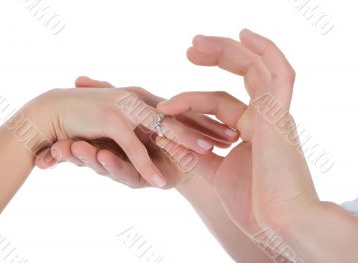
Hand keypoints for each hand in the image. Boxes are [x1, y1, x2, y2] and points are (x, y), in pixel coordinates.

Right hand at [31, 78, 238, 187]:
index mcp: (143, 98)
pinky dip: (146, 165)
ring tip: (206, 154)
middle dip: (207, 128)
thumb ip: (142, 123)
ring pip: (162, 127)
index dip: (206, 120)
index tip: (229, 129)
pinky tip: (160, 182)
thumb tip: (163, 131)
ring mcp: (125, 108)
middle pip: (179, 115)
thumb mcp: (122, 119)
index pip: (181, 110)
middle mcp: (138, 99)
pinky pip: (133, 149)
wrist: (53, 110)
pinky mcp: (110, 122)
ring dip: (185, 141)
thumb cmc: (89, 116)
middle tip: (231, 138)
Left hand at [157, 30, 318, 235]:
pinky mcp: (281, 114)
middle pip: (242, 74)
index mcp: (253, 130)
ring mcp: (275, 113)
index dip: (189, 101)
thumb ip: (195, 152)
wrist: (280, 226)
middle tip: (189, 48)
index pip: (218, 103)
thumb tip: (166, 135)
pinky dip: (265, 51)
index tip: (163, 107)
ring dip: (228, 51)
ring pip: (256, 68)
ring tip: (196, 44)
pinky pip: (278, 74)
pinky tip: (243, 34)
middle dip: (216, 57)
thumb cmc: (255, 205)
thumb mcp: (216, 172)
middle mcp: (266, 116)